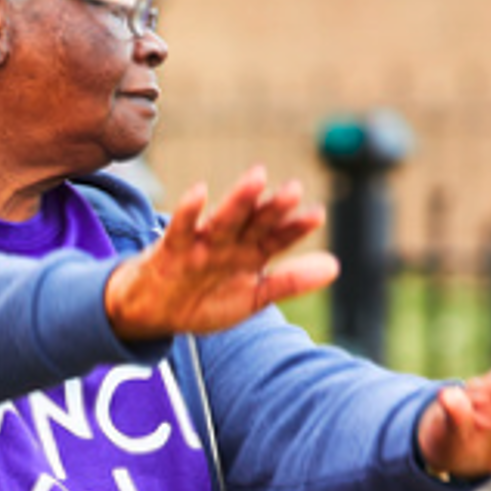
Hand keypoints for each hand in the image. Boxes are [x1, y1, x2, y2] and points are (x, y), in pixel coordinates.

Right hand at [104, 165, 339, 339]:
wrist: (155, 311)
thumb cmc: (206, 299)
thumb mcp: (253, 297)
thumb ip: (291, 281)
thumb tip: (335, 266)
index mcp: (250, 254)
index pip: (278, 238)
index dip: (296, 228)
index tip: (316, 215)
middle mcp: (229, 243)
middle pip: (254, 223)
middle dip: (272, 208)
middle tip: (293, 190)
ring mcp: (201, 244)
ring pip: (223, 220)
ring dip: (239, 200)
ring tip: (256, 179)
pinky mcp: (173, 250)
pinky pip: (181, 229)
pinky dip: (188, 212)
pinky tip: (198, 192)